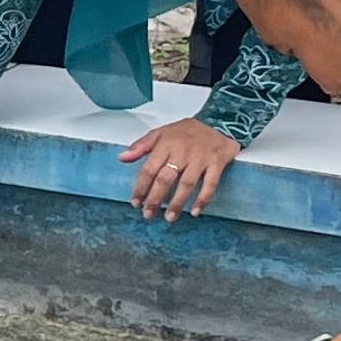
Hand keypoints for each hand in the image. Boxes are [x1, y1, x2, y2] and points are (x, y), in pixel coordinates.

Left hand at [121, 115, 242, 219]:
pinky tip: (194, 211)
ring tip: (169, 217)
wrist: (218, 122)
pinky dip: (203, 199)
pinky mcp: (216, 163)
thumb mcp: (161, 132)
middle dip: (155, 199)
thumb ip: (141, 146)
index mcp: (166, 144)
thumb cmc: (187, 131)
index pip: (149, 169)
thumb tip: (122, 157)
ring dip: (177, 202)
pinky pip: (210, 184)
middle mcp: (182, 152)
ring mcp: (200, 158)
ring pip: (186, 184)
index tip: (136, 202)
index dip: (141, 187)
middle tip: (148, 214)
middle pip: (165, 179)